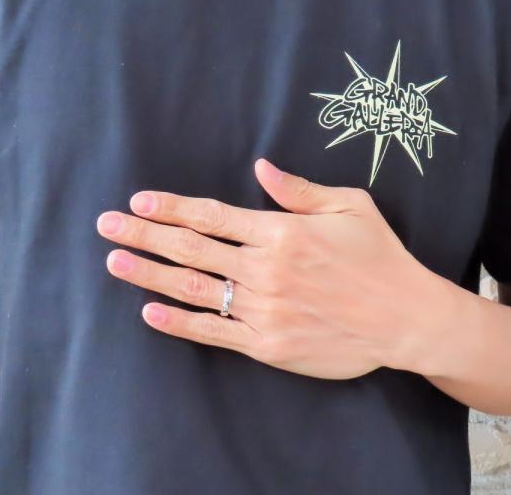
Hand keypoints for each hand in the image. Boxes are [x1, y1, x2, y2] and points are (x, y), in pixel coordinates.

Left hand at [96, 159, 449, 379]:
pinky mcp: (267, 344)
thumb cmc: (378, 256)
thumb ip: (298, 189)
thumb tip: (260, 166)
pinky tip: (149, 311)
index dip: (171, 208)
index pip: (211, 215)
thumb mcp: (349, 206)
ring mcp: (263, 308)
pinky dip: (178, 323)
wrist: (403, 317)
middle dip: (144, 234)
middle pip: (191, 248)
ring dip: (149, 273)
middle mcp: (265, 268)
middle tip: (107, 225)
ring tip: (114, 261)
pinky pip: (213, 331)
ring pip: (193, 288)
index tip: (138, 202)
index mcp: (280, 231)